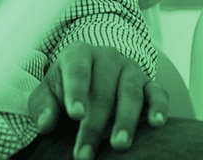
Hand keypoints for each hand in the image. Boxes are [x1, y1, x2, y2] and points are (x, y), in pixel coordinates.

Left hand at [28, 43, 167, 157]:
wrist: (94, 73)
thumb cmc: (67, 86)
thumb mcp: (49, 90)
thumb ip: (43, 105)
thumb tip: (45, 124)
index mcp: (79, 53)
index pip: (77, 70)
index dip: (76, 91)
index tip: (75, 115)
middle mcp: (107, 57)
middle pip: (102, 91)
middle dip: (94, 124)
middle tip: (85, 153)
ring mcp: (131, 69)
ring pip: (131, 93)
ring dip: (125, 120)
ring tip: (118, 145)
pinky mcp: (149, 84)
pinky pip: (158, 93)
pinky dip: (159, 107)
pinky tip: (156, 123)